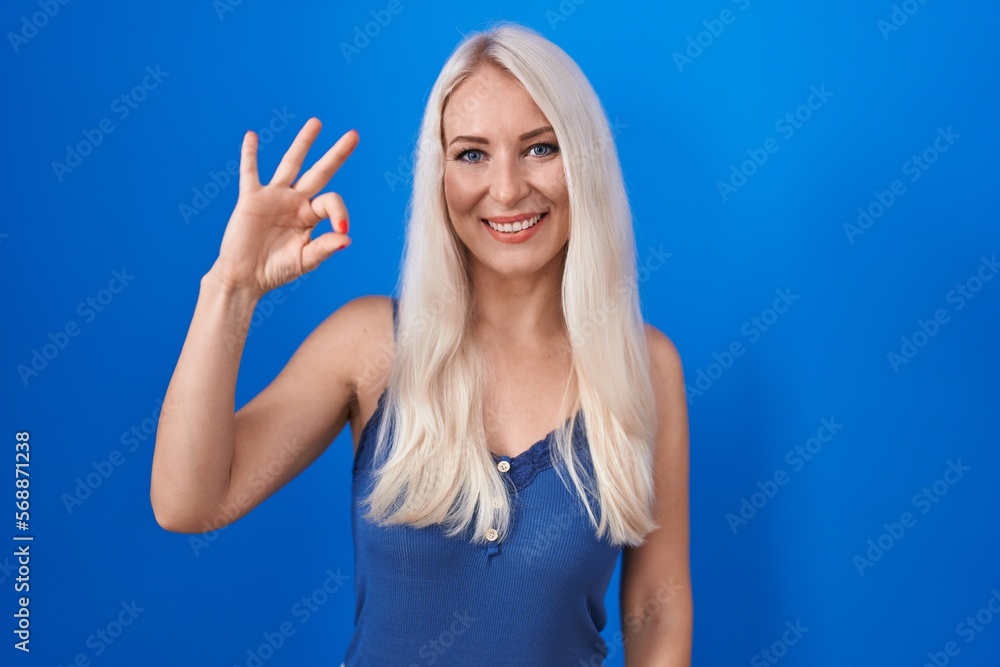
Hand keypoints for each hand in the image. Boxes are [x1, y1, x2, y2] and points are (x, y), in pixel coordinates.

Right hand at [207, 118, 358, 297]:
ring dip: (303, 143)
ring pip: (291, 164)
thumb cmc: (276, 271)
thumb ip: (325, 248)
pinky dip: (249, 155)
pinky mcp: (251, 199)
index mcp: (311, 217)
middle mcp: (296, 202)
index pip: (331, 201)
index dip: (340, 212)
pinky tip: (252, 136)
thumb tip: (347, 238)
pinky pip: (250, 172)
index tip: (342, 229)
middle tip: (354, 135)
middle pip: (320, 172)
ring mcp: (274, 197)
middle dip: (336, 154)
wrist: (245, 277)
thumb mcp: (305, 261)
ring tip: (317, 123)